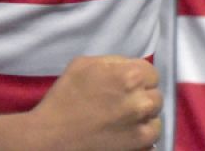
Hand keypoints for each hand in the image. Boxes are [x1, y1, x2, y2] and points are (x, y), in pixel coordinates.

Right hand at [26, 56, 161, 149]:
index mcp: (130, 75)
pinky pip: (153, 135)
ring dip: (144, 117)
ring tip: (124, 120)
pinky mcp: (139, 143)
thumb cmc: (63, 99)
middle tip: (123, 105)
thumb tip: (129, 66)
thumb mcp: (84, 65)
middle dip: (142, 98)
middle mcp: (141, 99)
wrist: (49, 138)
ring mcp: (142, 123)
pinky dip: (142, 134)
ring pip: (156, 115)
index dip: (139, 80)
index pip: (151, 73)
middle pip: (155, 94)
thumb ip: (113, 62)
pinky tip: (126, 134)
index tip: (127, 88)